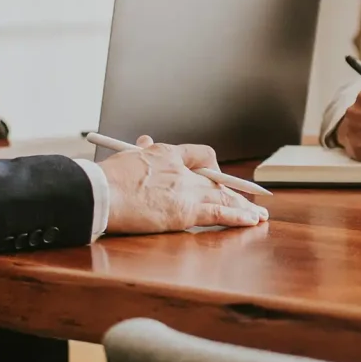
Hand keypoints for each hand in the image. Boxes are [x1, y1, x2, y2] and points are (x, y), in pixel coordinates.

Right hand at [97, 135, 268, 234]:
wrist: (101, 193)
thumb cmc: (107, 179)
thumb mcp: (125, 157)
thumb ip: (139, 152)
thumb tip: (145, 141)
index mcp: (167, 154)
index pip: (200, 155)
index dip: (212, 167)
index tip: (215, 176)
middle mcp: (182, 171)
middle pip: (217, 180)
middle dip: (235, 191)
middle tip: (250, 199)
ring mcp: (185, 191)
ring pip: (223, 197)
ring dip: (244, 206)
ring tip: (259, 214)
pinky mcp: (185, 212)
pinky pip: (219, 214)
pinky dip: (238, 217)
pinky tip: (251, 220)